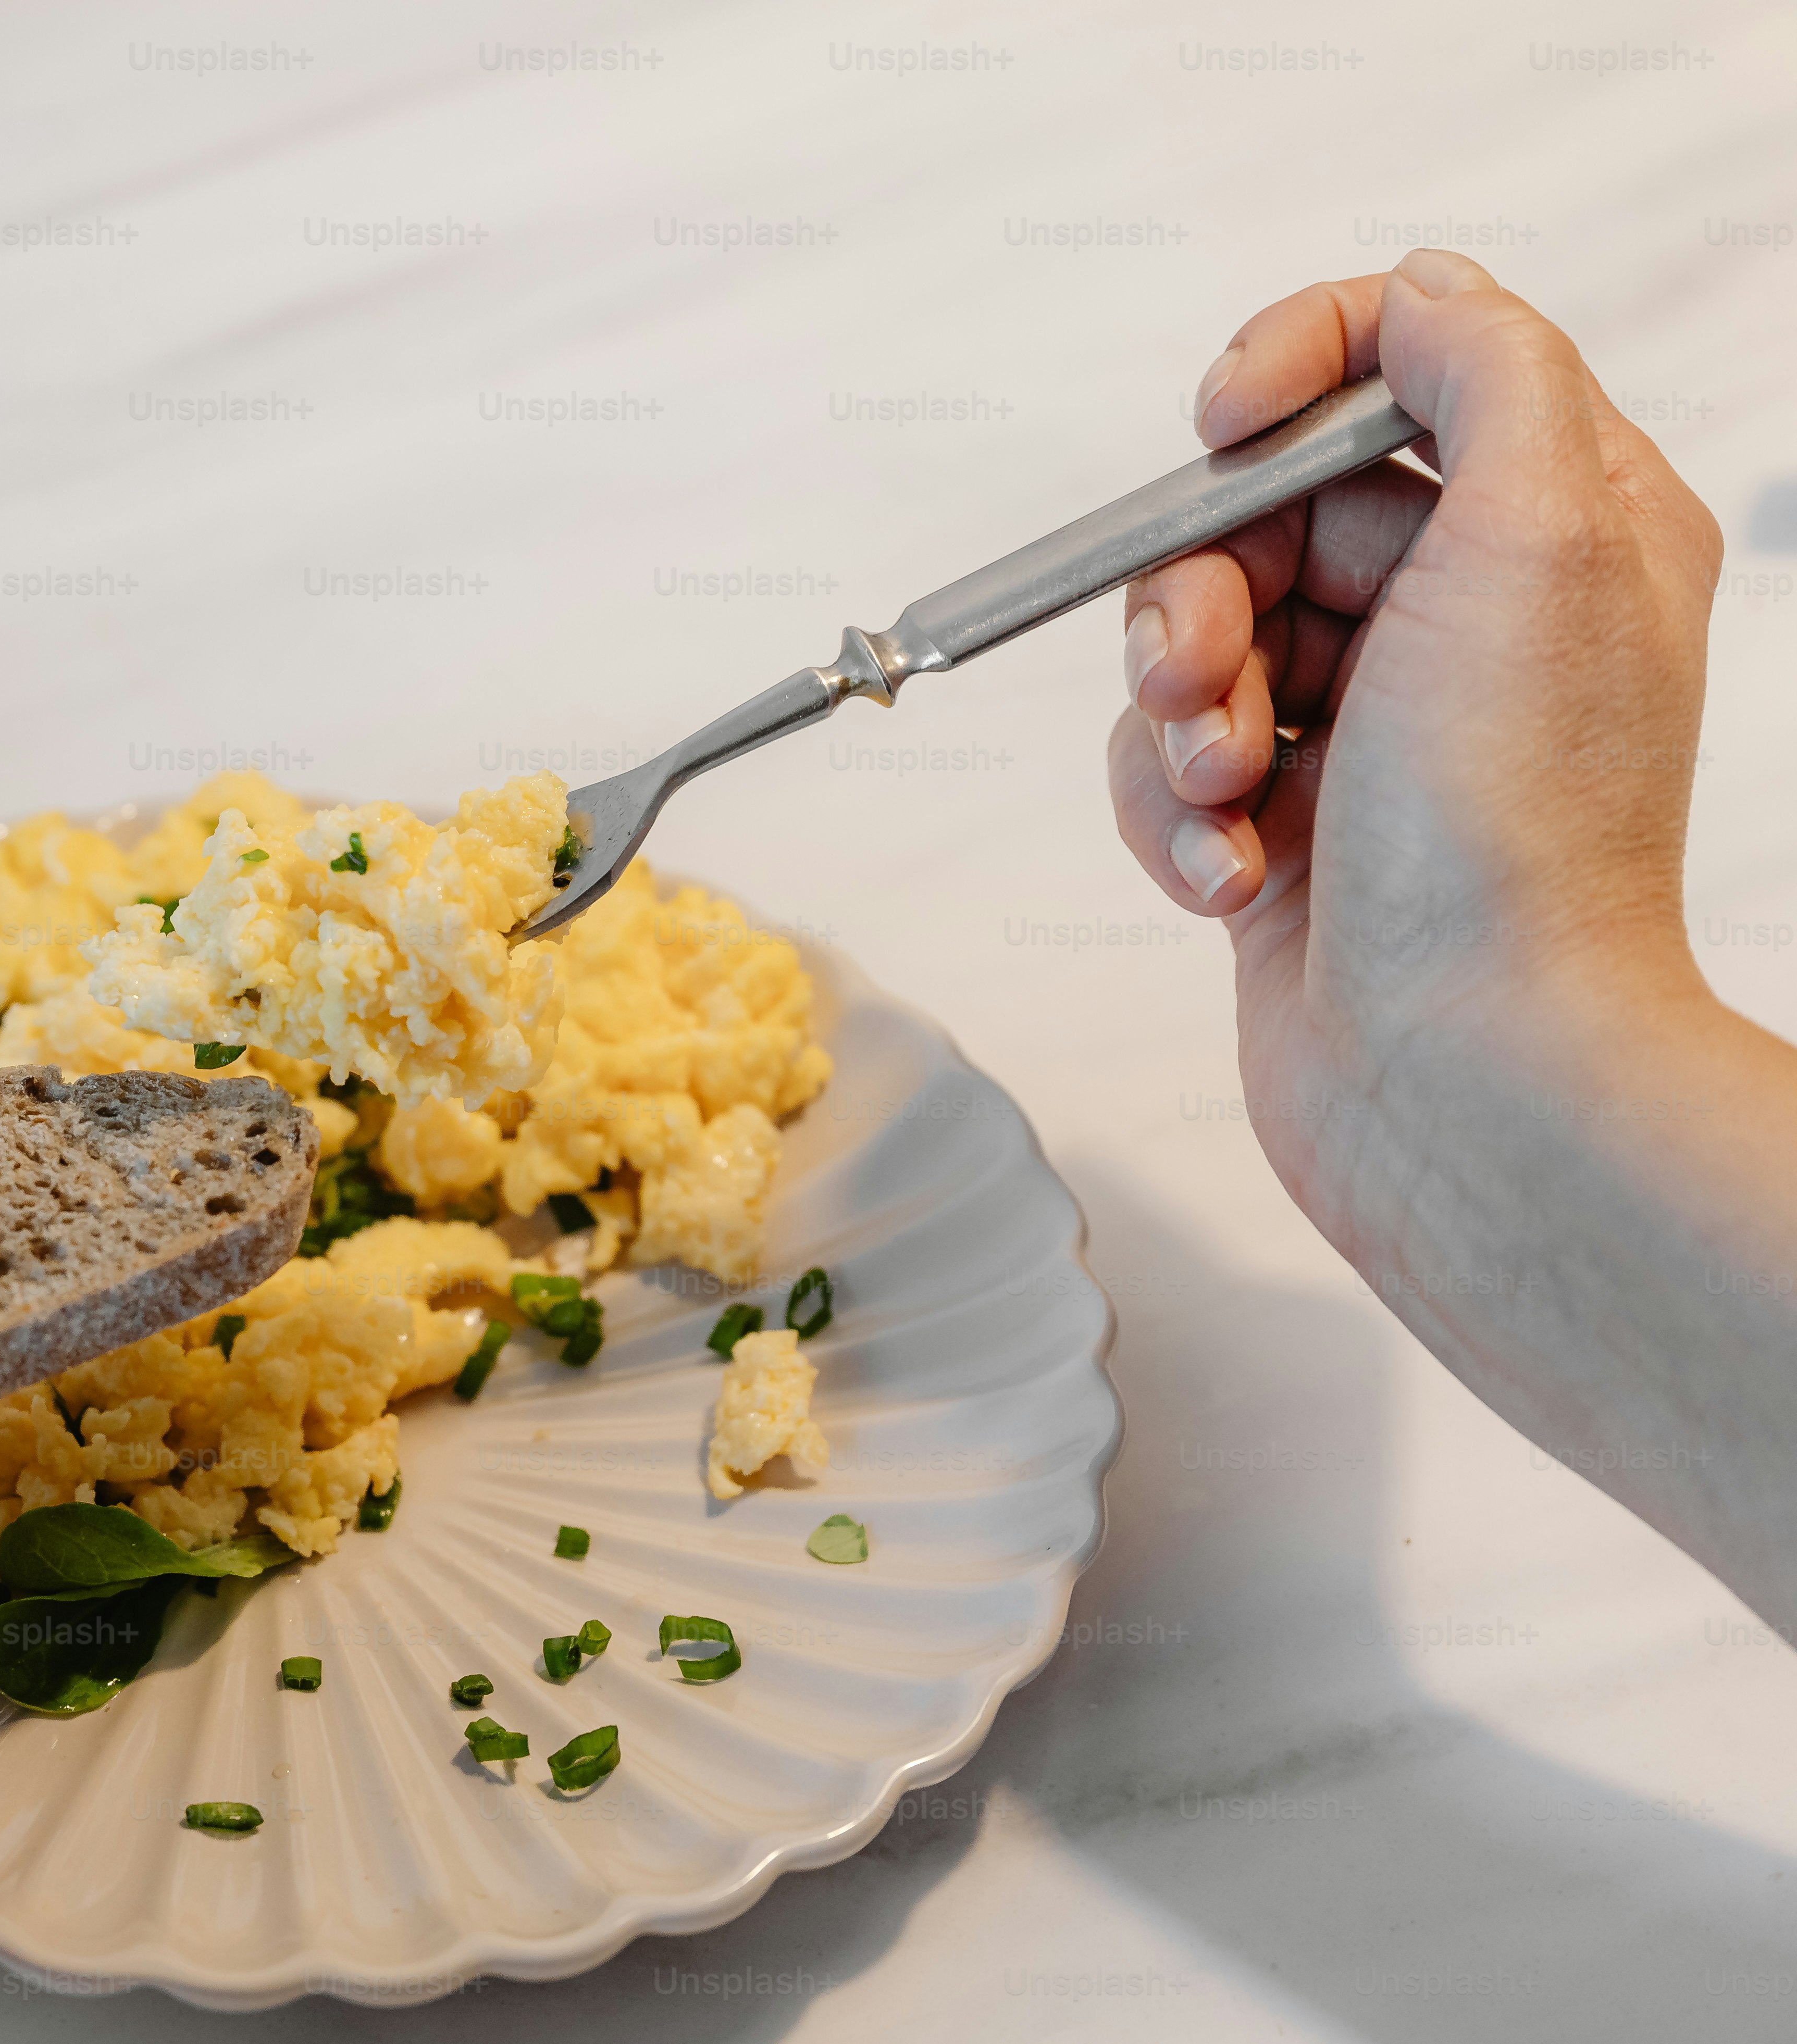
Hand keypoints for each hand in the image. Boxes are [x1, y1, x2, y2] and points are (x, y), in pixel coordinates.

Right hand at [1106, 247, 1725, 1239]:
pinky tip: (1231, 875)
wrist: (1463, 1071)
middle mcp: (1469, 616)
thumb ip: (1485, 371)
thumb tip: (1418, 291)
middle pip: (1260, 512)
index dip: (1289, 367)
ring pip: (1191, 643)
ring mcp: (1373, 726)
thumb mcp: (1545, 533)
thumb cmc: (1512, 833)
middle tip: (1201, 678)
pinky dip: (1170, 816)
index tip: (1218, 423)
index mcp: (1560, 525)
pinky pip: (1163, 767)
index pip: (1399, 363)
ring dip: (1171, 718)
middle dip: (1197, 591)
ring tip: (1221, 793)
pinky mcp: (1283, 825)